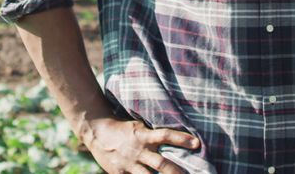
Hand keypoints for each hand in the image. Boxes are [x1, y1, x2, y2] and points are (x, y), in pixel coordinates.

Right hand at [84, 117, 199, 173]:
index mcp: (144, 136)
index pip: (165, 135)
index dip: (181, 139)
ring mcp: (129, 164)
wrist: (97, 133)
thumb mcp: (139, 127)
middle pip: (161, 163)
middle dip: (176, 172)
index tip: (197, 143)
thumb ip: (154, 135)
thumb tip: (176, 138)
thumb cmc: (123, 129)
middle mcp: (139, 151)